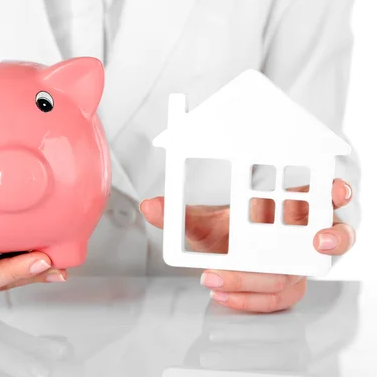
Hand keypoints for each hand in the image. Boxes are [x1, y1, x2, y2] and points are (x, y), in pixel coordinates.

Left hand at [140, 179, 355, 312]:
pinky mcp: (285, 286)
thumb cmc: (225, 234)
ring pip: (304, 272)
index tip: (336, 190)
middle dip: (326, 238)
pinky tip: (223, 293)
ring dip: (277, 278)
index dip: (334, 193)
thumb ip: (179, 215)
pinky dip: (252, 299)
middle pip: (326, 237)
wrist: (222, 256)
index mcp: (286, 208)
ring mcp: (293, 262)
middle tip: (316, 240)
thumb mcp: (203, 222)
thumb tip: (151, 206)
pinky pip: (280, 297)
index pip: (321, 197)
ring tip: (229, 282)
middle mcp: (296, 235)